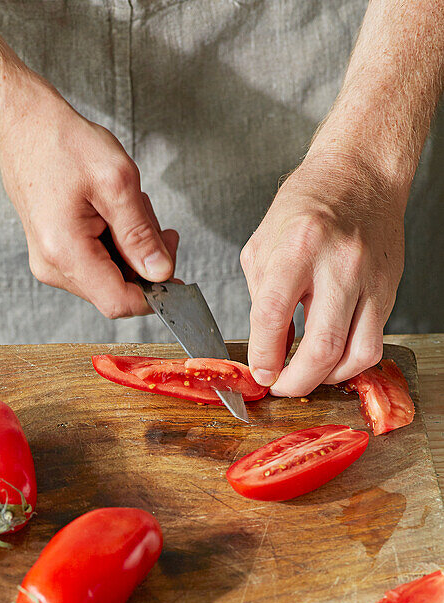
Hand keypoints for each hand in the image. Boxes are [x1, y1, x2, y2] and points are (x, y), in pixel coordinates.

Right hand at [0, 85, 178, 317]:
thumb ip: (140, 233)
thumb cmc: (62, 144)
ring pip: (109, 278)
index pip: (119, 302)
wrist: (22, 126)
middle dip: (143, 263)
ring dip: (129, 251)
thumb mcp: (117, 182)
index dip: (154, 295)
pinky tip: (111, 214)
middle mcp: (53, 266)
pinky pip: (95, 265)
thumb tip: (161, 272)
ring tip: (125, 207)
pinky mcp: (52, 255)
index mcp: (65, 251)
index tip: (175, 272)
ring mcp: (50, 263)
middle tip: (155, 224)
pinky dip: (113, 245)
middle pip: (116, 291)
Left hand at [240, 151, 405, 396]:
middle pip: (321, 347)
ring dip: (327, 379)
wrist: (361, 172)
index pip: (273, 316)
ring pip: (356, 355)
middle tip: (280, 386)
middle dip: (296, 382)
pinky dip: (349, 363)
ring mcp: (369, 279)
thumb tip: (268, 349)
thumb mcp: (263, 243)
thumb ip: (261, 299)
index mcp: (297, 247)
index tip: (259, 372)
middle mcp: (338, 264)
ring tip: (307, 377)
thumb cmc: (308, 203)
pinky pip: (372, 343)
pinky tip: (331, 360)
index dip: (263, 356)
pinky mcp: (388, 290)